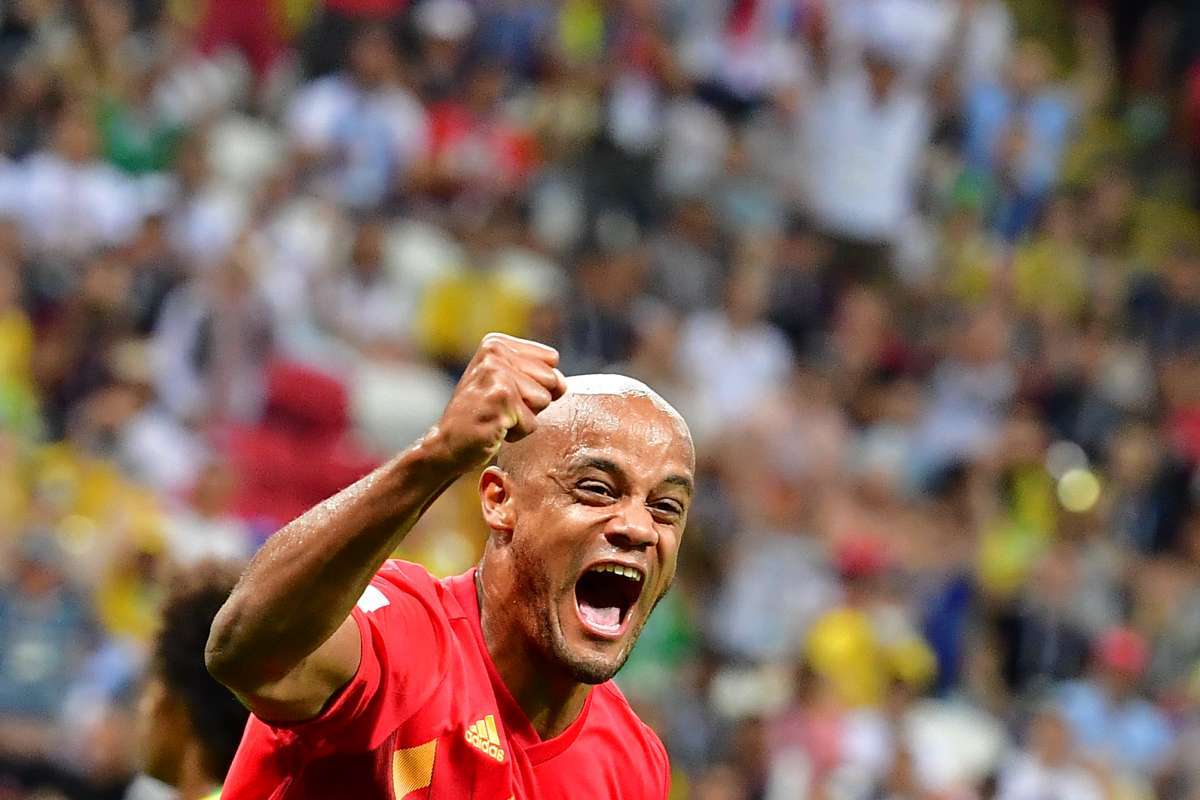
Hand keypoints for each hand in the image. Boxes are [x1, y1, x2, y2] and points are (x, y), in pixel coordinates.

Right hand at [432, 333, 566, 470]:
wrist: (447, 443)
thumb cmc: (481, 415)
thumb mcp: (507, 382)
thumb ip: (538, 374)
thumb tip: (562, 384)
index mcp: (496, 343)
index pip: (551, 360)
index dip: (536, 382)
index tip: (506, 392)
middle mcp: (495, 354)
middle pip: (552, 379)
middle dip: (533, 401)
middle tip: (500, 407)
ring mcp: (496, 376)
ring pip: (544, 401)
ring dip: (524, 417)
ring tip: (497, 417)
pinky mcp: (500, 401)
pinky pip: (532, 423)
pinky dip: (517, 433)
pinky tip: (493, 428)